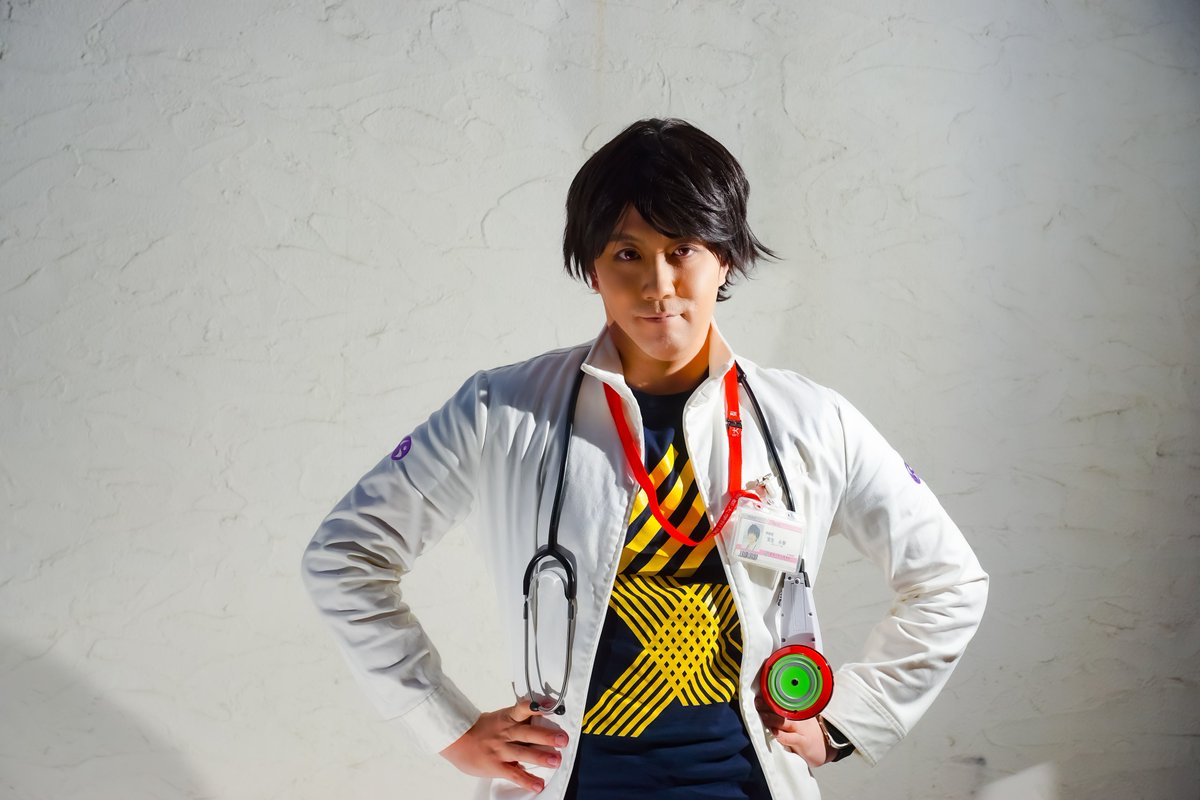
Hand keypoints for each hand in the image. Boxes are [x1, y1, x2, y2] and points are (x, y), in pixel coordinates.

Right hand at [440, 700, 568, 792]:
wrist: (455, 739)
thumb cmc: (479, 730)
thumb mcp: (499, 718)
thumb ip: (518, 720)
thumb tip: (539, 716)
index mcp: (507, 718)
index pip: (523, 709)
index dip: (537, 706)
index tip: (551, 705)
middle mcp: (506, 733)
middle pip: (528, 733)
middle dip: (547, 736)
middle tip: (563, 739)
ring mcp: (501, 750)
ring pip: (524, 752)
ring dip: (541, 757)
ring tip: (556, 761)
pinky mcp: (496, 766)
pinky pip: (514, 773)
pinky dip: (527, 780)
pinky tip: (538, 784)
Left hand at [754, 696, 832, 767]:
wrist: (826, 748)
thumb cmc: (808, 735)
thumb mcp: (798, 723)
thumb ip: (783, 717)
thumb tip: (764, 711)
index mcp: (798, 712)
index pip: (782, 703)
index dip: (770, 699)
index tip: (759, 696)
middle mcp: (800, 718)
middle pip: (784, 710)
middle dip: (769, 706)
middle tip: (757, 702)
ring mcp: (802, 730)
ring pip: (786, 722)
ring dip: (773, 719)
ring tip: (763, 716)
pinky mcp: (804, 742)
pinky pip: (792, 738)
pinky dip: (783, 736)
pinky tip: (775, 733)